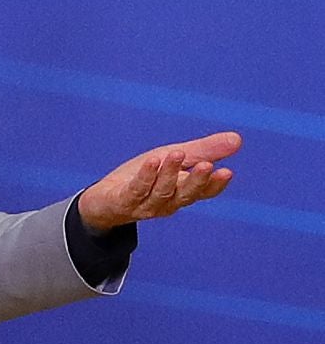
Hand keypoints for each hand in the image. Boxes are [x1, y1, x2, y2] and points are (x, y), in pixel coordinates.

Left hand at [76, 130, 240, 231]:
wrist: (104, 200)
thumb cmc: (145, 176)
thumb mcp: (175, 158)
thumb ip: (205, 150)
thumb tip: (238, 139)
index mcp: (183, 193)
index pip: (205, 192)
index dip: (215, 184)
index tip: (227, 172)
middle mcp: (168, 202)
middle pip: (186, 193)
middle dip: (197, 180)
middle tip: (207, 165)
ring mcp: (146, 204)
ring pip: (162, 191)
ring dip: (170, 173)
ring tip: (177, 153)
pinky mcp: (124, 201)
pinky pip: (137, 189)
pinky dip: (145, 175)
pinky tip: (152, 161)